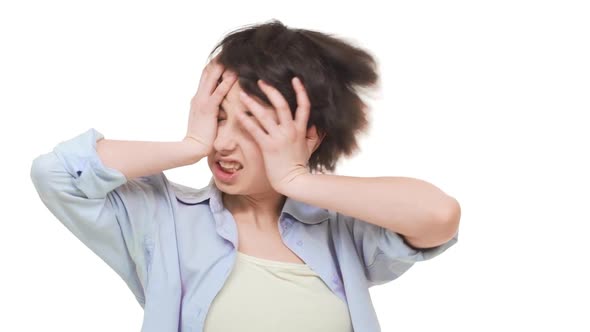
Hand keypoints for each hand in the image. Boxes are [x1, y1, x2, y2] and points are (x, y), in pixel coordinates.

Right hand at [184, 54, 237, 155]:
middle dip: (217, 61)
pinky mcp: (208, 109)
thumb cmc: (202, 136)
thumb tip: (223, 105)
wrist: (193, 147)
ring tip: (231, 57)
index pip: (205, 78)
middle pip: (207, 73)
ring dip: (222, 67)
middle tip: (227, 50)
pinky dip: (226, 83)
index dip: (213, 66)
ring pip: (212, 79)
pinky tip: (234, 76)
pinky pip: (218, 93)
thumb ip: (212, 108)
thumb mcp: (206, 119)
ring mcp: (202, 102)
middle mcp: (198, 97)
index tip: (222, 56)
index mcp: (198, 98)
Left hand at [237, 77, 319, 193]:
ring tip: (243, 94)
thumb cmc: (299, 166)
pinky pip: (255, 130)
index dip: (301, 91)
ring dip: (253, 103)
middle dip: (271, 91)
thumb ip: (314, 136)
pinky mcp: (268, 146)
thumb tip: (317, 125)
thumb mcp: (310, 148)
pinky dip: (246, 120)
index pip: (304, 106)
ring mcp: (278, 138)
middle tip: (260, 82)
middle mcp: (290, 131)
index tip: (295, 79)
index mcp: (301, 130)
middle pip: (281, 104)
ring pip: (265, 115)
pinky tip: (239, 113)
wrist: (293, 181)